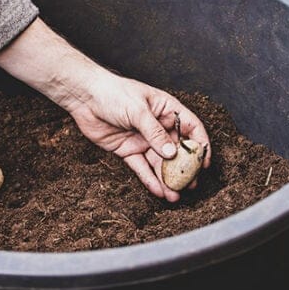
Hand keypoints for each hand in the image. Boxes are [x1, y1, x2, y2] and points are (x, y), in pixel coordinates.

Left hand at [64, 75, 210, 200]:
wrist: (84, 98)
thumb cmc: (113, 93)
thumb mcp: (138, 110)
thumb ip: (155, 133)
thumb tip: (172, 153)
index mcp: (166, 110)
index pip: (191, 127)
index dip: (200, 144)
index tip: (204, 162)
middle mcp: (158, 127)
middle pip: (177, 150)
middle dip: (184, 169)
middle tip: (190, 185)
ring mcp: (143, 140)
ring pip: (159, 163)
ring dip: (167, 179)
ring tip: (175, 195)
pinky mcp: (128, 151)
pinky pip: (141, 168)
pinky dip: (149, 180)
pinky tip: (158, 191)